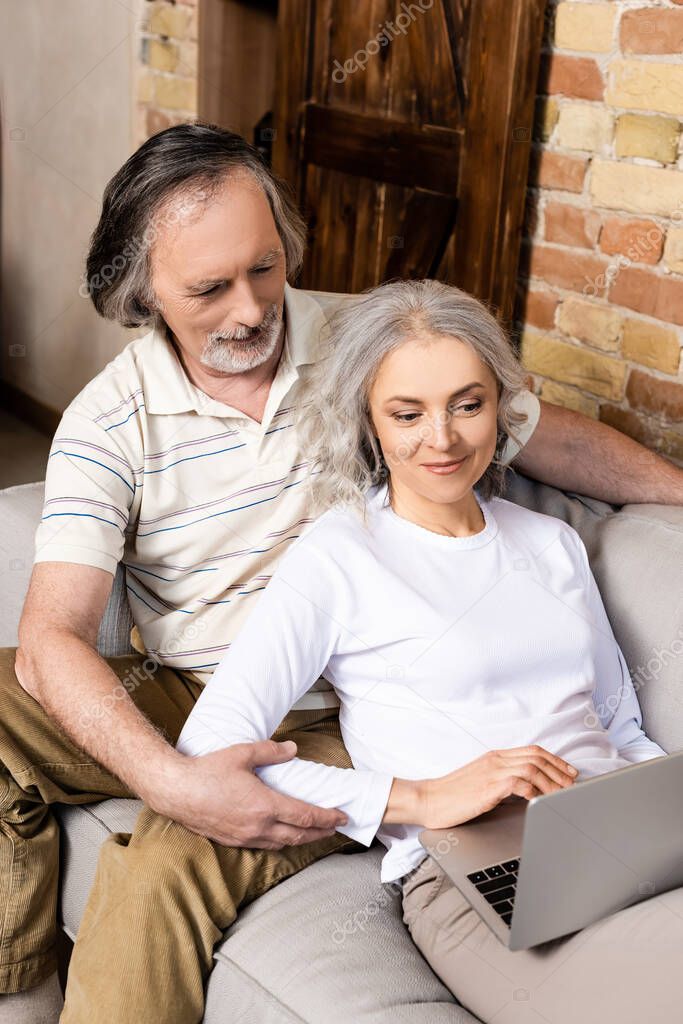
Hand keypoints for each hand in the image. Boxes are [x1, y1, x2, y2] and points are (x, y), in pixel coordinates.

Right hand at [149, 740, 348, 849]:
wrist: (176, 791)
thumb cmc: (208, 771)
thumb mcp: (243, 754)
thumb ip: (271, 751)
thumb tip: (293, 749)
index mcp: (265, 806)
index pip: (306, 816)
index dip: (327, 818)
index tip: (342, 817)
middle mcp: (258, 826)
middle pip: (298, 835)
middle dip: (320, 833)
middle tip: (335, 829)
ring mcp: (245, 837)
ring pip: (282, 844)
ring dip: (301, 840)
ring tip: (314, 834)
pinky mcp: (232, 841)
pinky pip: (264, 845)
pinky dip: (280, 842)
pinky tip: (281, 836)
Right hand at [420, 745, 578, 829]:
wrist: (427, 799)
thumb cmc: (451, 795)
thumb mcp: (480, 782)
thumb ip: (500, 780)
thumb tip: (525, 791)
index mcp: (494, 757)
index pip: (532, 751)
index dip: (555, 760)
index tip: (570, 771)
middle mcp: (495, 760)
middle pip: (537, 757)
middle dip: (560, 770)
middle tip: (574, 784)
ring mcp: (492, 772)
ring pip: (533, 769)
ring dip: (553, 782)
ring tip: (564, 795)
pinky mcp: (488, 787)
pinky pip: (520, 784)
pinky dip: (536, 791)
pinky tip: (543, 801)